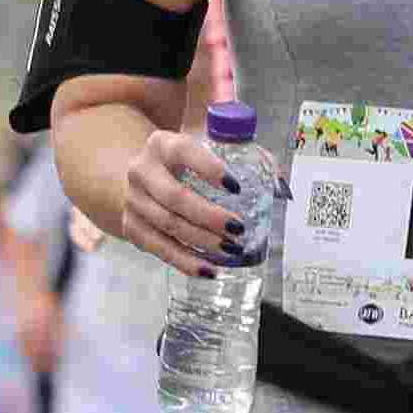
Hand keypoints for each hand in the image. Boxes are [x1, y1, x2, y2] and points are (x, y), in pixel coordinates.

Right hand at [111, 127, 252, 278]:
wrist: (144, 176)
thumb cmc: (186, 162)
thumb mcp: (205, 145)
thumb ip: (241, 153)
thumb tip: (280, 184)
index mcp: (162, 144)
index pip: (184, 152)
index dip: (210, 169)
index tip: (236, 186)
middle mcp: (141, 171)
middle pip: (175, 197)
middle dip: (208, 216)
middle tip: (238, 228)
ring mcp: (133, 201)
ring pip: (168, 226)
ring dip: (201, 241)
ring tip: (230, 249)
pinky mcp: (131, 227)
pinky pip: (159, 248)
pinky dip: (184, 262)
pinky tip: (208, 269)